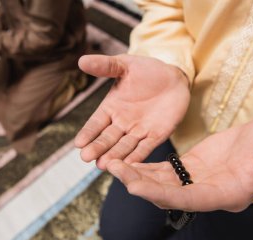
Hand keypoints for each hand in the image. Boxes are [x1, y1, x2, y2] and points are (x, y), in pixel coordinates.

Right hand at [75, 54, 189, 168]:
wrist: (174, 76)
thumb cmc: (147, 70)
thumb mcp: (125, 65)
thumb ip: (105, 66)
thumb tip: (81, 60)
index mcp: (111, 108)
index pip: (96, 123)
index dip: (88, 132)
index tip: (78, 143)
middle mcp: (122, 123)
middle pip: (107, 138)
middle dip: (97, 148)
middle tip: (86, 158)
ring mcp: (138, 131)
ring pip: (124, 146)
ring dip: (114, 156)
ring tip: (103, 165)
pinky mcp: (156, 135)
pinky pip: (145, 147)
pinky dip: (137, 156)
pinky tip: (129, 165)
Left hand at [106, 119, 252, 211]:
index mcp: (228, 194)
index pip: (190, 199)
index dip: (162, 195)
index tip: (135, 187)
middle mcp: (208, 191)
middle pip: (168, 193)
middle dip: (140, 183)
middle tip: (115, 169)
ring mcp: (198, 179)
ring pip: (161, 182)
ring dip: (137, 175)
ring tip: (113, 164)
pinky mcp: (193, 166)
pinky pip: (164, 170)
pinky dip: (145, 167)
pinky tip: (128, 161)